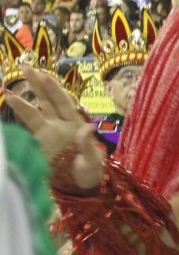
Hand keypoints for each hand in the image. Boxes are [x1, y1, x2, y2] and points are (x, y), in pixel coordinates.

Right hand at [6, 65, 103, 189]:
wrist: (81, 187)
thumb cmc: (91, 172)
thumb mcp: (94, 161)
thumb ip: (88, 145)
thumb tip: (87, 127)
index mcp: (76, 125)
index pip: (63, 102)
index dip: (54, 88)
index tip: (43, 75)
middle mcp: (60, 125)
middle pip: (47, 101)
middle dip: (37, 84)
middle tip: (25, 66)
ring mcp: (49, 133)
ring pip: (35, 112)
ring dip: (22, 102)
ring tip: (7, 91)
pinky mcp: (40, 144)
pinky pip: (28, 128)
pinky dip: (20, 119)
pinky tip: (10, 109)